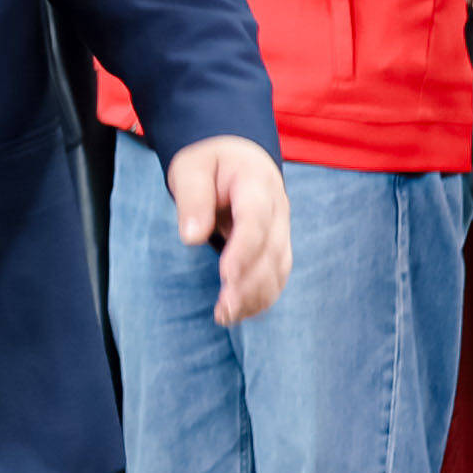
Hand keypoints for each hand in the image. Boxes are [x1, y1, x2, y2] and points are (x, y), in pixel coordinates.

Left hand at [171, 132, 294, 326]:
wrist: (237, 156)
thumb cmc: (210, 162)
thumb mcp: (191, 168)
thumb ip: (193, 199)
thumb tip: (192, 238)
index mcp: (257, 182)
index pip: (256, 220)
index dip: (244, 250)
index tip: (226, 276)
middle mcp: (277, 208)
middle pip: (271, 250)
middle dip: (250, 283)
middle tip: (224, 309)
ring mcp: (281, 228)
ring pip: (278, 268)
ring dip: (256, 296)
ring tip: (226, 316)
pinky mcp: (278, 245)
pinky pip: (277, 275)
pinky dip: (261, 297)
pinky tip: (238, 313)